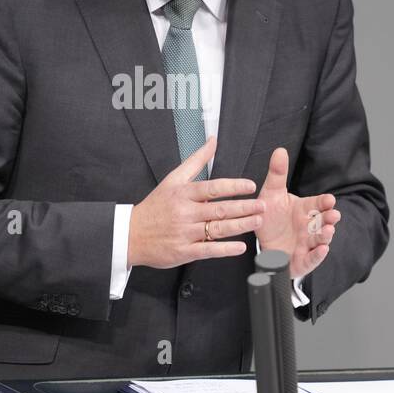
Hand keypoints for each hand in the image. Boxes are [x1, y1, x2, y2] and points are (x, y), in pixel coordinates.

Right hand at [127, 135, 265, 268]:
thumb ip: (196, 160)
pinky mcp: (183, 251)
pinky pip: (208, 250)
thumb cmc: (155, 206)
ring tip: (258, 222)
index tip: (250, 185)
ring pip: (217, 229)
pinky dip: (225, 249)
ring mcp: (184, 232)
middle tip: (263, 205)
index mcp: (183, 194)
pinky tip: (240, 247)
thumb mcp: (173, 179)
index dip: (233, 186)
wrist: (131, 234)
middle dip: (244, 207)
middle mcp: (185, 212)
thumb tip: (212, 141)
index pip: (213, 188)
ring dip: (240, 226)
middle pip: (219, 209)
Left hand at [255, 147, 339, 278]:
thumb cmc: (271, 218)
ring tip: (328, 231)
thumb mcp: (271, 194)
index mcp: (305, 209)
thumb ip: (277, 174)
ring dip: (326, 235)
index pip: (318, 204)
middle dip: (330, 218)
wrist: (262, 243)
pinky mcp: (302, 260)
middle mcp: (309, 226)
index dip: (324, 202)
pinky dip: (318, 255)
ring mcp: (307, 243)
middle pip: (323, 221)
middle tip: (334, 215)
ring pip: (320, 239)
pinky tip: (323, 249)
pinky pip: (312, 258)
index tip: (330, 199)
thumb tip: (280, 150)